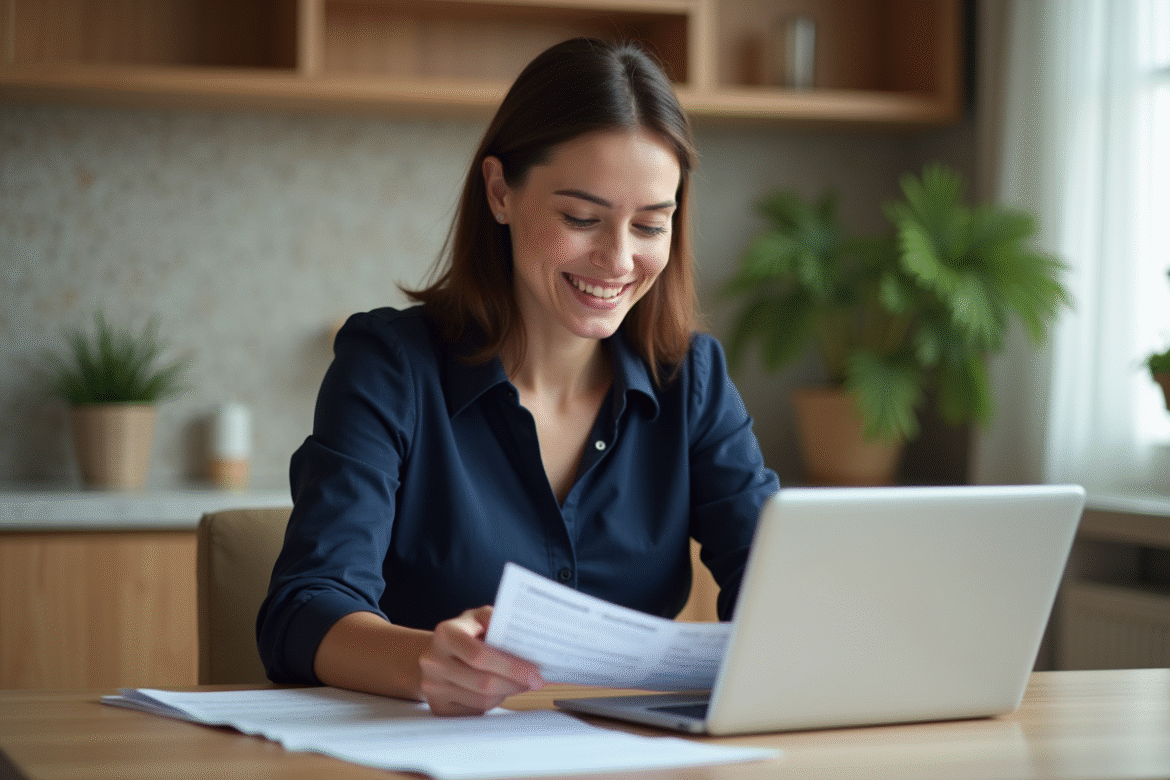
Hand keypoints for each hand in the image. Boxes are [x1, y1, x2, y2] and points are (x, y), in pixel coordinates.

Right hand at [418, 605, 544, 715]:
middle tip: (534, 681)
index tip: (534, 672)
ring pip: (481, 700)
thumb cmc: (464, 634)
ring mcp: (433, 686)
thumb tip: (526, 638)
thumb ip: (499, 621)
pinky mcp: (438, 706)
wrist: (434, 653)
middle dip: (515, 684)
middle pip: (483, 682)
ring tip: (516, 683)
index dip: (511, 667)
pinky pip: (474, 711)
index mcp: (446, 634)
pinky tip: (497, 691)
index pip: (480, 655)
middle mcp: (434, 661)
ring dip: (506, 694)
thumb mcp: (478, 617)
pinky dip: (492, 703)